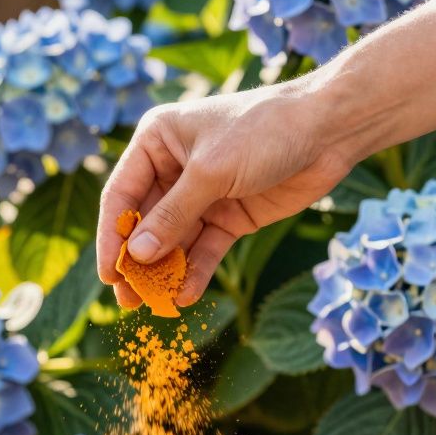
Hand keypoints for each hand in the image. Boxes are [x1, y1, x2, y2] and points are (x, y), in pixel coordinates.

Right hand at [96, 75, 356, 308]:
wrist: (328, 130)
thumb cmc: (263, 131)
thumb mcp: (211, 172)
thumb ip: (173, 216)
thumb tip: (136, 256)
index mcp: (156, 142)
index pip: (121, 195)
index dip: (112, 236)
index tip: (107, 274)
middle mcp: (173, 168)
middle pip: (144, 223)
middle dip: (137, 262)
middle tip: (127, 299)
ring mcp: (202, 194)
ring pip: (174, 240)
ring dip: (165, 272)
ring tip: (154, 304)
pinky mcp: (230, 215)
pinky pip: (205, 248)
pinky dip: (196, 271)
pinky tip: (186, 294)